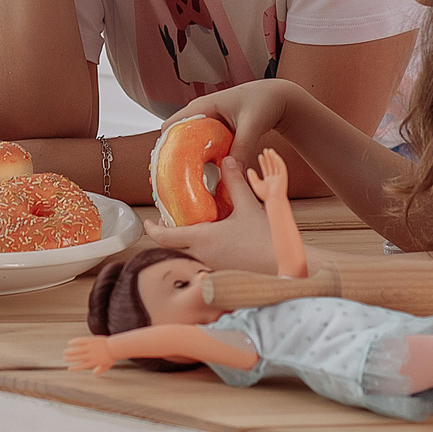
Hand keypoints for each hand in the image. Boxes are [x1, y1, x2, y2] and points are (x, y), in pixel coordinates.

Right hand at [63, 335, 118, 374]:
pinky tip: (70, 342)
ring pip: (76, 350)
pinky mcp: (90, 341)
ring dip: (69, 351)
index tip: (69, 368)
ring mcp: (90, 348)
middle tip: (64, 358)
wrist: (115, 347)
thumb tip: (94, 373)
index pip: (81, 366)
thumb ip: (100, 370)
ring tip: (65, 352)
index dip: (74, 368)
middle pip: (77, 358)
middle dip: (69, 359)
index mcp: (92, 362)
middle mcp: (90, 356)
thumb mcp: (106, 365)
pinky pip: (80, 341)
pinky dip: (74, 342)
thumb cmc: (111, 356)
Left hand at [144, 179, 280, 273]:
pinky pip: (203, 260)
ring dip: (184, 242)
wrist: (285, 266)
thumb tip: (227, 160)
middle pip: (173, 248)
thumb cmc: (266, 239)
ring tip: (190, 225)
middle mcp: (202, 256)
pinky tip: (213, 239)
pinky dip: (200, 249)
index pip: (165, 237)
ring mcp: (212, 266)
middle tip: (167, 221)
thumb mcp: (249, 206)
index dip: (152, 229)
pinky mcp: (223, 271)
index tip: (147, 221)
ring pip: (188, 255)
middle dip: (167, 235)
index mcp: (202, 239)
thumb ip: (235, 182)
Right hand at [165, 79, 297, 177]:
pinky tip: (207, 177)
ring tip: (188, 182)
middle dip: (175, 159)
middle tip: (176, 181)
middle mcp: (200, 115)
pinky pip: (203, 149)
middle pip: (176, 138)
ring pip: (189, 145)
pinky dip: (203, 161)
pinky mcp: (216, 134)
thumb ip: (242, 149)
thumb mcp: (252, 125)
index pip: (171, 126)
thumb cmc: (264, 102)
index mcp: (202, 106)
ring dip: (189, 162)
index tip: (167, 168)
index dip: (165, 146)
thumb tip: (233, 173)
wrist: (278, 98)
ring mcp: (208, 125)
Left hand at [243, 149, 287, 206]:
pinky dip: (278, 161)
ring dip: (273, 157)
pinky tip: (275, 156)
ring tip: (269, 151)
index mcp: (269, 181)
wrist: (274, 200)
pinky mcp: (283, 176)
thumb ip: (252, 177)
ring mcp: (279, 177)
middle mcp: (275, 178)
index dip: (263, 162)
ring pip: (276, 165)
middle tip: (265, 150)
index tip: (260, 156)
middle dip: (269, 158)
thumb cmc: (266, 196)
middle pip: (271, 165)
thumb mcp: (256, 185)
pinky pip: (281, 167)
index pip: (266, 169)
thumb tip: (249, 170)